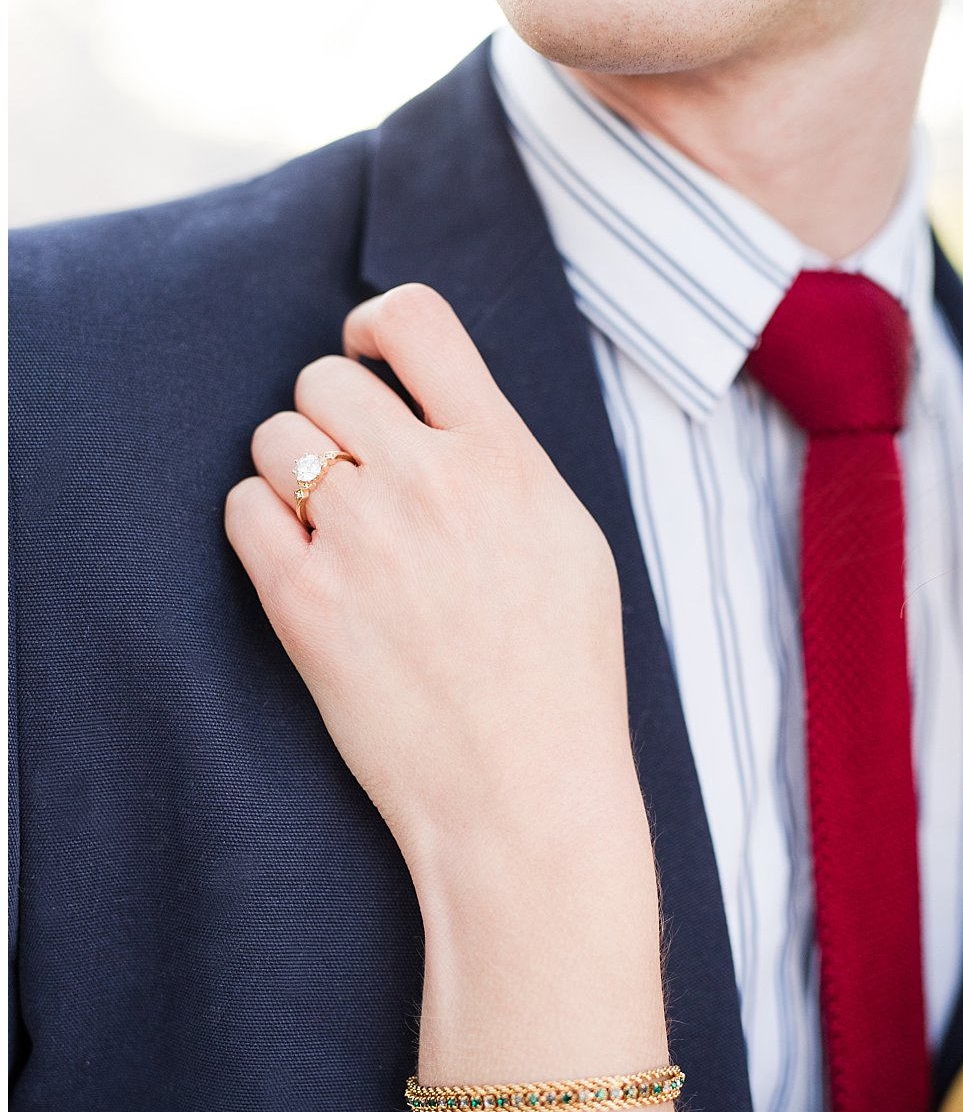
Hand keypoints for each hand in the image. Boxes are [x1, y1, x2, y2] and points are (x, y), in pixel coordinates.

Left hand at [223, 283, 636, 871]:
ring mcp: (361, 539)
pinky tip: (307, 570)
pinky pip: (242, 510)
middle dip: (331, 418)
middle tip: (355, 475)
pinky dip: (264, 531)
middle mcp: (430, 482)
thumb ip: (506, 464)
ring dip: (291, 473)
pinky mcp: (302, 600)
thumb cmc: (562, 677)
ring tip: (333, 531)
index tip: (368, 356)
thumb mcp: (572, 544)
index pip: (417, 321)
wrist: (527, 790)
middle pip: (325, 379)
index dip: (375, 326)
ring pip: (274, 438)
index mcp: (505, 459)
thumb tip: (441, 410)